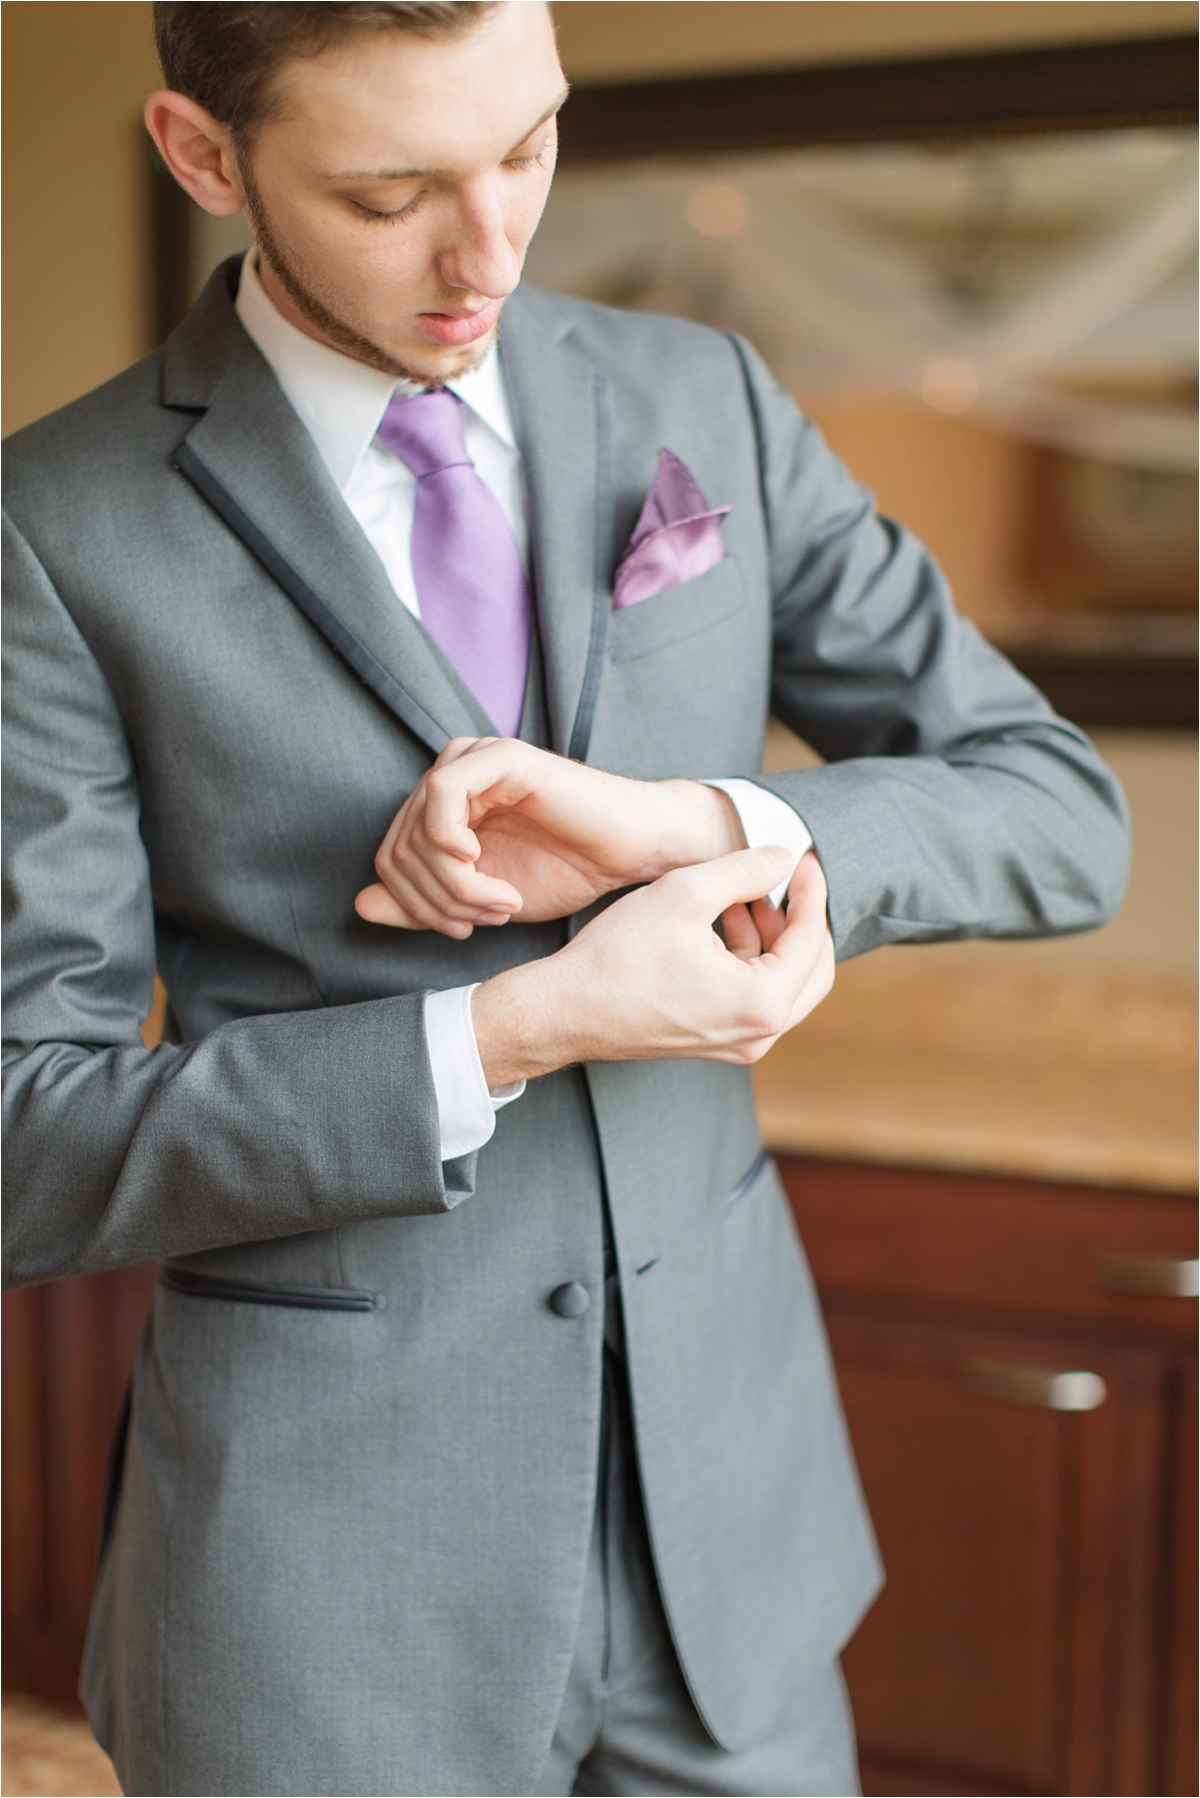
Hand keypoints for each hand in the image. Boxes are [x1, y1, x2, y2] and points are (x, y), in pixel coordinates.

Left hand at [354, 737, 743, 935]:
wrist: (631, 854)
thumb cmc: (566, 870)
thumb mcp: (480, 901)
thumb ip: (423, 904)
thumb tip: (360, 904)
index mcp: (442, 806)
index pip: (390, 859)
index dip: (416, 906)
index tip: (462, 929)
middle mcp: (450, 775)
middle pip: (398, 850)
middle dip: (439, 901)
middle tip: (488, 917)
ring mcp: (473, 760)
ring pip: (417, 832)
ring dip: (454, 886)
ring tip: (500, 903)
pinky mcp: (499, 756)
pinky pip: (442, 799)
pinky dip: (455, 851)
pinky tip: (492, 873)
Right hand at [471, 846, 834, 1085]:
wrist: (565, 1011)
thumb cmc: (617, 958)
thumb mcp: (684, 894)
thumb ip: (744, 870)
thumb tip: (783, 857)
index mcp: (762, 1003)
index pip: (811, 939)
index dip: (811, 891)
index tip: (804, 858)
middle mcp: (760, 1034)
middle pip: (812, 969)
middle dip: (800, 917)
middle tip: (782, 877)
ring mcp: (739, 1043)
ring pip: (784, 982)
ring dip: (773, 936)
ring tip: (743, 894)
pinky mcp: (717, 1041)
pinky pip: (754, 996)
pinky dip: (751, 958)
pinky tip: (724, 922)